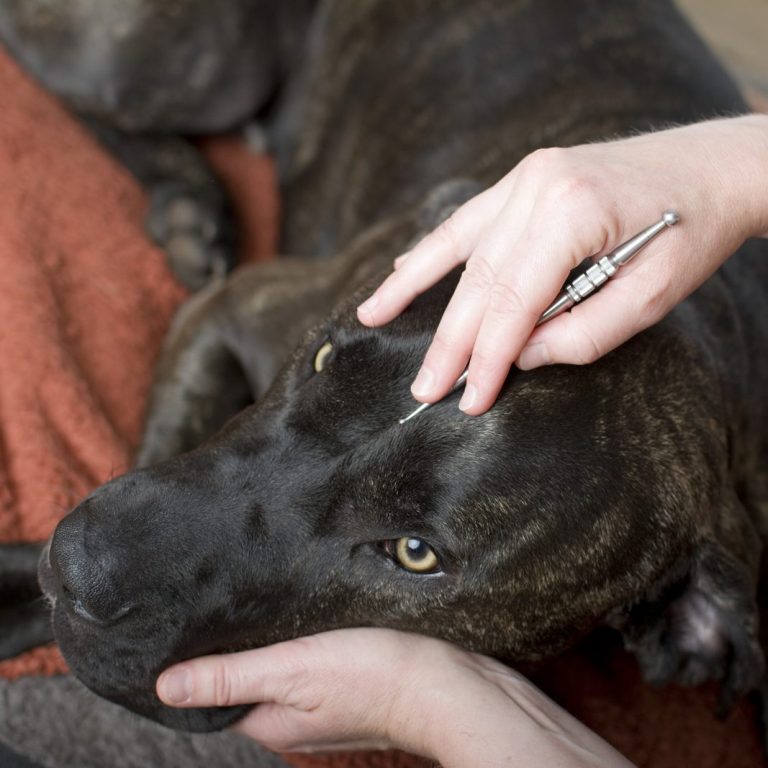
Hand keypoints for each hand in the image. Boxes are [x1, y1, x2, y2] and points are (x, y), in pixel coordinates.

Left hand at [156, 628, 634, 766]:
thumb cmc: (377, 677)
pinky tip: (304, 608)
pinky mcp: (351, 680)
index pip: (215, 693)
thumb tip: (165, 686)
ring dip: (270, 637)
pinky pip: (312, 659)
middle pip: (248, 678)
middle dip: (234, 642)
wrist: (452, 684)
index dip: (199, 659)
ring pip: (281, 666)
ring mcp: (324, 701)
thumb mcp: (295, 670)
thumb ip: (233, 675)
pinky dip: (302, 637)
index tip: (186, 622)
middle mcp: (293, 718)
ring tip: (257, 596)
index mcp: (271, 722)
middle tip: (220, 596)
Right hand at [357, 115, 767, 413]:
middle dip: (450, 342)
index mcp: (572, 212)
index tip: (468, 400)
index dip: (486, 358)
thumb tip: (518, 356)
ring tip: (369, 316)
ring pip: (460, 249)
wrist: (711, 168)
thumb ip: (581, 334)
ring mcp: (524, 178)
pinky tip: (400, 270)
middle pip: (478, 280)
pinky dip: (431, 251)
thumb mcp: (650, 299)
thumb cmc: (690, 233)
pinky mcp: (522, 181)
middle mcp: (537, 186)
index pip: (512, 303)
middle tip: (423, 388)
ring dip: (413, 289)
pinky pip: (466, 222)